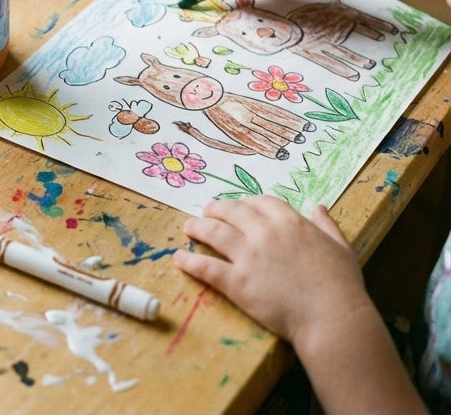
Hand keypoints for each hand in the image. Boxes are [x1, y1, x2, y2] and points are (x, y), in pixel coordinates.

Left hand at [173, 196, 370, 346]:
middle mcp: (265, 232)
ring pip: (213, 232)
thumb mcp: (341, 248)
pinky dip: (189, 261)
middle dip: (216, 209)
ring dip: (197, 227)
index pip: (260, 202)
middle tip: (206, 212)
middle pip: (231, 211)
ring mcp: (249, 256)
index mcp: (290, 222)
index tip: (238, 207)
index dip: (246, 203)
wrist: (334, 320)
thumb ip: (327, 225)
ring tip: (188, 227)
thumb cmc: (342, 287)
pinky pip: (206, 267)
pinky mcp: (237, 282)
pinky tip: (179, 259)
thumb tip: (319, 207)